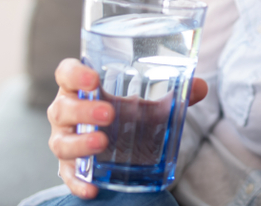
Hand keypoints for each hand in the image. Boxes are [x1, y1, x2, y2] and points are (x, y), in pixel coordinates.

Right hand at [47, 58, 208, 198]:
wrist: (117, 145)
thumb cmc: (126, 115)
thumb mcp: (148, 105)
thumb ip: (173, 96)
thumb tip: (201, 86)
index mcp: (82, 89)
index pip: (66, 73)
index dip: (75, 73)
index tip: (93, 78)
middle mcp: (67, 113)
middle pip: (62, 108)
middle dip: (83, 110)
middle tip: (109, 113)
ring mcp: (66, 140)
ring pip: (60, 142)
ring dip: (79, 143)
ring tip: (102, 142)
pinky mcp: (70, 168)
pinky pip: (69, 176)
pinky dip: (78, 182)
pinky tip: (93, 187)